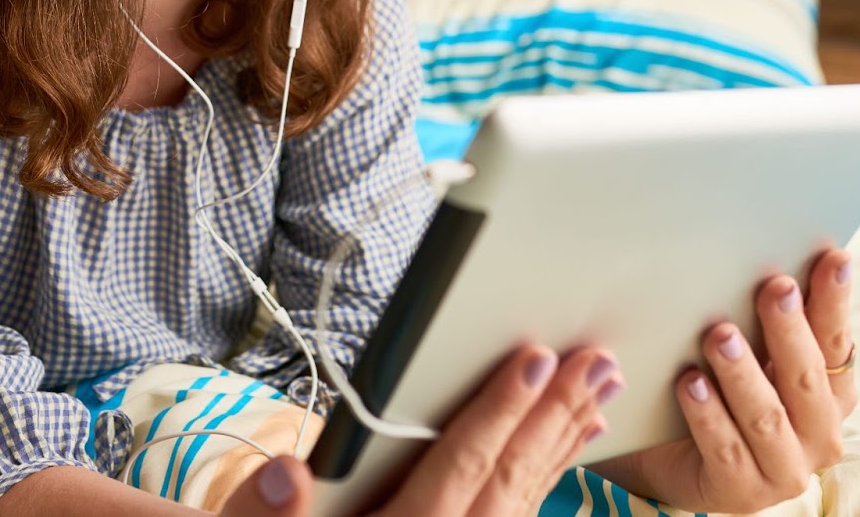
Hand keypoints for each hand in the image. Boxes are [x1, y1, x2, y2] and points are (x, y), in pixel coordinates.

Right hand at [220, 343, 622, 515]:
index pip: (458, 469)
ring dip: (562, 441)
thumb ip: (262, 511)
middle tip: (593, 361)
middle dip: (552, 416)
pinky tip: (570, 438)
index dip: (497, 412)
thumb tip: (289, 476)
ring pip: (523, 498)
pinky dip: (549, 473)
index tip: (534, 358)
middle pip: (507, 481)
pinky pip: (519, 511)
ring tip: (597, 389)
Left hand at [593, 248, 856, 512]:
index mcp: (833, 395)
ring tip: (720, 335)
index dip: (834, 301)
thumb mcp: (755, 355)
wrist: (677, 459)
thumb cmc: (725, 392)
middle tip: (774, 288)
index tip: (831, 257)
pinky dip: (709, 416)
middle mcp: (820, 435)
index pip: (836, 342)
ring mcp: (784, 470)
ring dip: (743, 374)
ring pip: (766, 417)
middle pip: (806, 378)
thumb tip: (775, 254)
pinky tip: (690, 384)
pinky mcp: (742, 493)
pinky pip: (725, 450)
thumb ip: (771, 320)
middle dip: (790, 331)